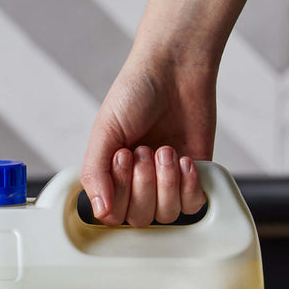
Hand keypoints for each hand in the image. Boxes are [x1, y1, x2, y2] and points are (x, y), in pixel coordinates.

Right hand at [82, 54, 212, 226]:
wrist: (175, 69)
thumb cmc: (136, 93)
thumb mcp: (105, 130)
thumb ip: (95, 172)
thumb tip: (99, 210)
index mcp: (110, 174)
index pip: (112, 214)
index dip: (119, 193)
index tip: (123, 155)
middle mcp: (137, 183)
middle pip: (140, 218)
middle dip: (143, 184)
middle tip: (144, 148)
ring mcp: (166, 182)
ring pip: (166, 214)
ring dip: (166, 182)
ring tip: (165, 149)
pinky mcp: (194, 176)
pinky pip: (193, 204)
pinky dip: (189, 184)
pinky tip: (184, 158)